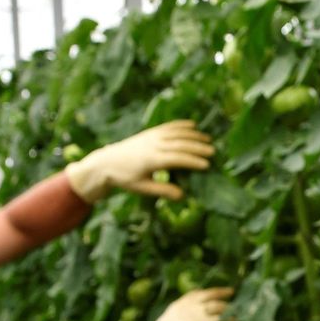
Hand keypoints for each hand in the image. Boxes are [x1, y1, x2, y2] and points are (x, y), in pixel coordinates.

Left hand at [63, 121, 214, 203]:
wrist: (106, 162)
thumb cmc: (125, 178)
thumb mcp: (142, 188)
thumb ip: (162, 191)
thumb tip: (182, 196)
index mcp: (151, 160)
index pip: (176, 159)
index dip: (192, 161)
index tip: (207, 165)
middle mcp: (153, 145)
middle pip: (179, 144)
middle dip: (197, 147)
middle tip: (213, 151)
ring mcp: (151, 136)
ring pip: (176, 133)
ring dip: (193, 135)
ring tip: (208, 139)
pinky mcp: (150, 132)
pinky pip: (168, 126)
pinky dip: (181, 125)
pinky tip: (193, 125)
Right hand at [144, 286, 232, 320]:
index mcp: (177, 306)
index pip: (193, 294)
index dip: (204, 293)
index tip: (209, 292)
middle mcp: (189, 306)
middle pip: (209, 295)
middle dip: (221, 292)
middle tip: (231, 291)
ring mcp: (198, 314)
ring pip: (218, 306)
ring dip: (228, 307)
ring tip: (237, 309)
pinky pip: (222, 319)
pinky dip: (231, 319)